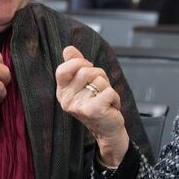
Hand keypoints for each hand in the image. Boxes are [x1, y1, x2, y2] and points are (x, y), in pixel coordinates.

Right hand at [55, 46, 128, 165]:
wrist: (107, 130)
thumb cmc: (97, 104)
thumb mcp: (84, 83)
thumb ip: (75, 65)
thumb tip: (68, 49)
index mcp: (62, 91)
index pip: (63, 69)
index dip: (78, 63)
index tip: (88, 68)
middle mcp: (67, 99)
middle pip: (86, 70)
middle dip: (100, 76)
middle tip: (100, 89)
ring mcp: (78, 106)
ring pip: (99, 80)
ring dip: (108, 88)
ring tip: (105, 99)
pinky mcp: (93, 110)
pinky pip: (109, 91)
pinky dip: (115, 97)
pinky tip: (111, 106)